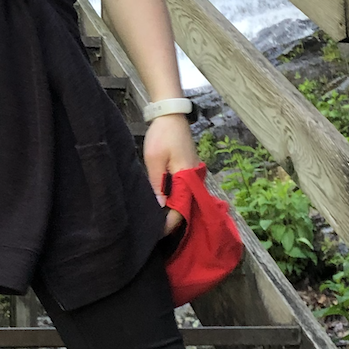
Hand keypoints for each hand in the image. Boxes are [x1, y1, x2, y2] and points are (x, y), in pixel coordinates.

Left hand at [143, 112, 200, 234]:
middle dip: (172, 219)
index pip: (182, 209)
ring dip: (173, 210)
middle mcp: (194, 178)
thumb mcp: (154, 159)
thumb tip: (160, 206)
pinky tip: (163, 205)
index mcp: (187, 177)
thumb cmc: (162, 135)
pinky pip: (183, 190)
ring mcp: (193, 174)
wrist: (171, 114)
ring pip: (185, 198)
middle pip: (185, 206)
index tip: (157, 234)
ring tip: (157, 221)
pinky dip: (175, 199)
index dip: (170, 223)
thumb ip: (157, 183)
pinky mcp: (188, 170)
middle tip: (154, 231)